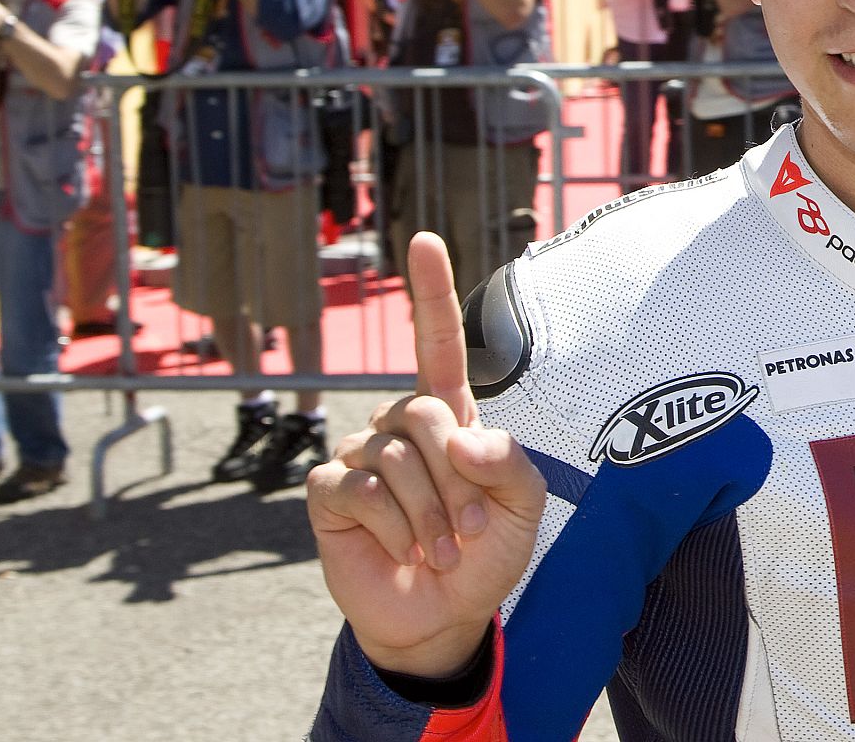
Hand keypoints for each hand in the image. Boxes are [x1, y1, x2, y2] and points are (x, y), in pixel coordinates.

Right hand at [307, 232, 545, 678]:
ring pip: (395, 458)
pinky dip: (392, 526)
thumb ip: (510, 462)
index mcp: (447, 413)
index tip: (425, 239)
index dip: (431, 290)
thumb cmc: (485, 553)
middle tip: (472, 529)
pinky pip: (359, 489)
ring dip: (430, 513)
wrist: (444, 615)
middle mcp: (399, 424)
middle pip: (425, 414)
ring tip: (440, 549)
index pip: (435, 341)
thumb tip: (463, 435)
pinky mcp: (330, 492)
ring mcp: (360, 454)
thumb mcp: (524, 507)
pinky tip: (401, 550)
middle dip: (457, 479)